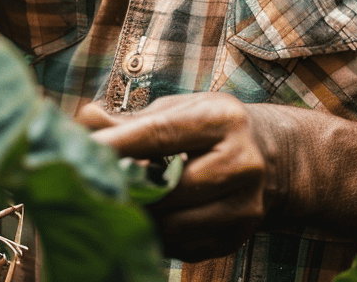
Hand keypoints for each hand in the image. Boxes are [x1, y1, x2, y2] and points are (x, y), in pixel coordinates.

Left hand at [77, 93, 267, 260]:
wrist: (272, 157)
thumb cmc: (211, 126)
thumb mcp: (180, 109)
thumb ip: (133, 121)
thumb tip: (85, 122)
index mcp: (222, 118)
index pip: (159, 133)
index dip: (118, 145)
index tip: (84, 150)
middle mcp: (241, 161)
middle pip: (168, 188)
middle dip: (129, 189)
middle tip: (99, 184)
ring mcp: (245, 205)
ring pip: (176, 225)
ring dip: (143, 218)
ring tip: (124, 202)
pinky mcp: (239, 236)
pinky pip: (186, 247)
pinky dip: (161, 236)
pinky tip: (152, 218)